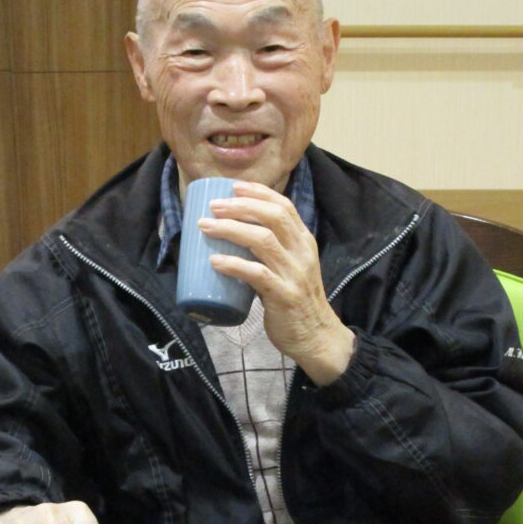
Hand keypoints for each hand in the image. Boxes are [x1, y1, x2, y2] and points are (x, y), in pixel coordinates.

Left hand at [199, 181, 354, 384]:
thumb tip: (233, 239)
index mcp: (304, 242)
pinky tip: (215, 261)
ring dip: (231, 230)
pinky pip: (257, 274)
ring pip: (263, 241)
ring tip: (206, 226)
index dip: (258, 193)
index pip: (284, 207)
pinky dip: (234, 265)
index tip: (234, 186)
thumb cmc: (296, 301)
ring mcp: (294, 274)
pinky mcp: (284, 296)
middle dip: (241, 206)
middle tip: (213, 205)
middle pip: (273, 217)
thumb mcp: (291, 268)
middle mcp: (302, 253)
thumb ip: (270, 253)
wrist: (316, 337)